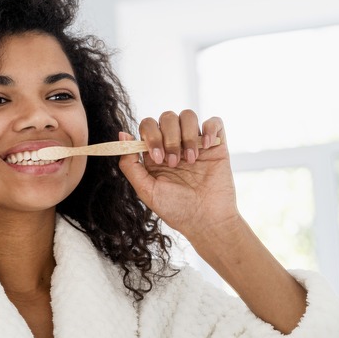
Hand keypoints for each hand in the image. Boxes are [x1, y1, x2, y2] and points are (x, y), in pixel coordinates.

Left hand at [118, 110, 239, 239]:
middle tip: (175, 163)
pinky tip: (207, 147)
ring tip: (191, 160)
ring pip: (188, 115)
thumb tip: (122, 136)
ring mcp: (196, 144)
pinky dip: (210, 128)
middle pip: (167, 117)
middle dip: (169, 138)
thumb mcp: (146, 190)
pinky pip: (214, 121)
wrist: (207, 221)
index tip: (157, 157)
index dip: (150, 135)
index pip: (148, 126)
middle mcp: (175, 145)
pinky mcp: (217, 146)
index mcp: (156, 153)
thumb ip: (130, 165)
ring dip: (187, 135)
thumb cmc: (176, 210)